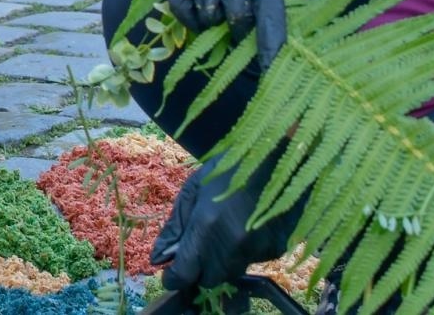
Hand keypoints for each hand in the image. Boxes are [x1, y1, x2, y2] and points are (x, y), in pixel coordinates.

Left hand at [151, 156, 289, 294]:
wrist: (273, 154)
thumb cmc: (227, 167)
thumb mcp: (192, 190)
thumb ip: (175, 227)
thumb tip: (156, 258)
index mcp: (206, 225)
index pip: (185, 274)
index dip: (174, 277)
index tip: (169, 272)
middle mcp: (232, 244)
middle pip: (209, 279)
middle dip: (198, 270)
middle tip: (196, 248)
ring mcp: (257, 248)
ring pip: (231, 273)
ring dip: (220, 262)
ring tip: (221, 232)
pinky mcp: (276, 249)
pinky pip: (251, 262)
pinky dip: (243, 253)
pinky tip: (244, 227)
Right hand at [163, 0, 285, 68]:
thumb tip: (256, 35)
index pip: (270, 13)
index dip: (269, 46)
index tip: (270, 72)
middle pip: (235, 17)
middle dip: (235, 33)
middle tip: (233, 36)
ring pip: (207, 12)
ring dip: (209, 22)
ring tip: (212, 16)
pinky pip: (181, 3)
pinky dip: (186, 15)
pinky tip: (192, 12)